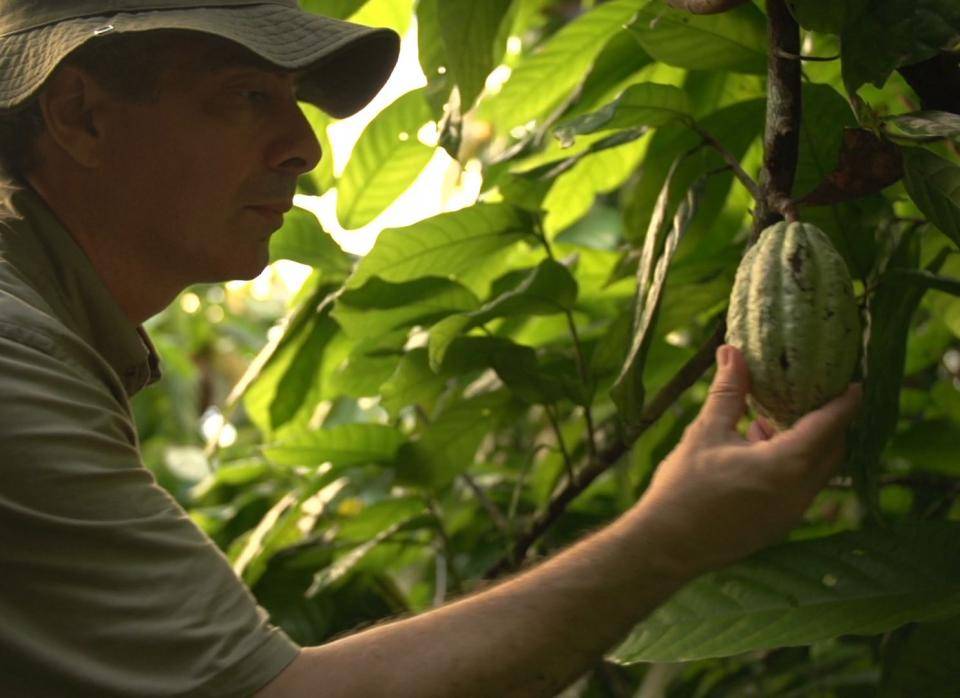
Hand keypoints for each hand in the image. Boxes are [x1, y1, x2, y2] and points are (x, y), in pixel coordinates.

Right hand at [632, 344, 861, 578]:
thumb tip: (732, 352)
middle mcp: (798, 493)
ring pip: (816, 472)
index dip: (844, 402)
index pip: (830, 426)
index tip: (854, 383)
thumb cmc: (684, 487)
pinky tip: (757, 451)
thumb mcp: (706, 432)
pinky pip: (800, 488)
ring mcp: (791, 514)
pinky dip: (793, 466)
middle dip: (828, 423)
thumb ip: (728, 392)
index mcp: (786, 465)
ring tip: (770, 421)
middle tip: (814, 396)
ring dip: (806, 444)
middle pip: (831, 451)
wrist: (666, 545)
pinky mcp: (778, 526)